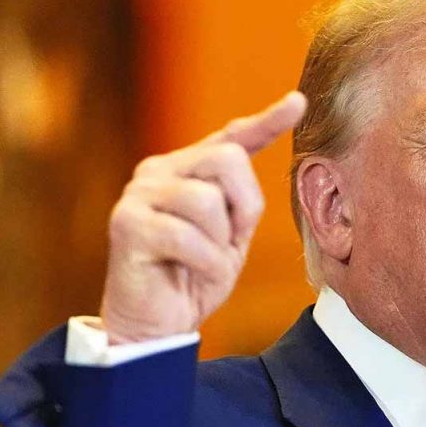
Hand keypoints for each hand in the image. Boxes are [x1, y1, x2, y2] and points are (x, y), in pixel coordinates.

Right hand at [100, 91, 306, 343]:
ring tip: (204, 262)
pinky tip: (194, 274)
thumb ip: (240, 200)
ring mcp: (139, 194)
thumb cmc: (195, 277)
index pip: (231, 138)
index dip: (267, 120)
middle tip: (231, 241)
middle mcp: (160, 171)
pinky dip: (205, 262)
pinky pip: (187, 235)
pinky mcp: (127, 224)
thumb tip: (252, 157)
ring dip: (219, 242)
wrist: (156, 324)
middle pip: (227, 159)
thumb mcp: (230, 235)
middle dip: (244, 206)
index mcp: (187, 170)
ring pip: (207, 199)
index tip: (298, 103)